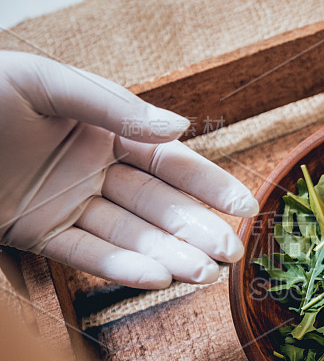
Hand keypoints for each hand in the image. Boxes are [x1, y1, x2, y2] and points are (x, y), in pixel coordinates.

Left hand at [0, 51, 258, 288]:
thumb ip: (114, 106)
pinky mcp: (38, 233)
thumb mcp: (46, 83)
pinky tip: (154, 277)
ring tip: (201, 275)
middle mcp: (95, 170)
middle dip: (196, 230)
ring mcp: (69, 204)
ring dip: (167, 255)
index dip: (210, 185)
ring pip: (130, 234)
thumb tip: (181, 127)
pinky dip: (119, 266)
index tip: (246, 206)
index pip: (171, 163)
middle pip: (158, 206)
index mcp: (106, 130)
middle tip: (230, 254)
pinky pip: (85, 253)